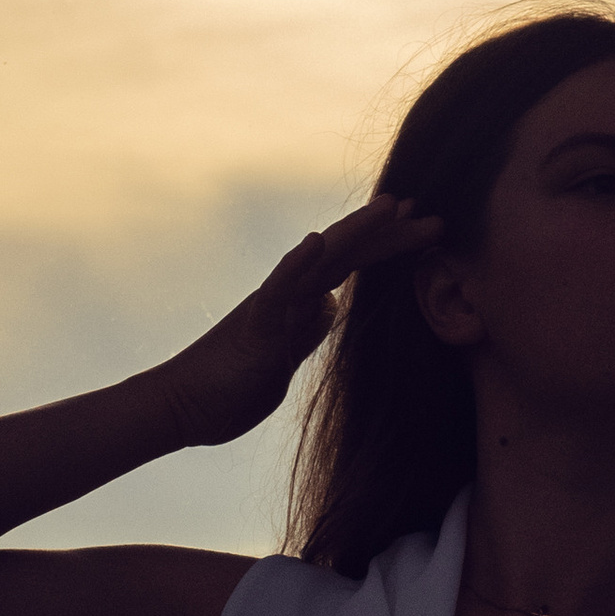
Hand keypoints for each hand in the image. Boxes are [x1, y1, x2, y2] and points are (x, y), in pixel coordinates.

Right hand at [161, 193, 441, 446]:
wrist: (182, 408)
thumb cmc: (230, 389)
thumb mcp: (286, 357)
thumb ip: (307, 329)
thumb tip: (330, 306)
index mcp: (301, 304)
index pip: (352, 266)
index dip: (388, 246)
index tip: (426, 228)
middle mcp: (289, 295)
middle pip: (347, 254)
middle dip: (391, 234)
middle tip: (433, 213)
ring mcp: (272, 307)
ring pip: (320, 261)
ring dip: (357, 232)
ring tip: (393, 207)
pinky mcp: (254, 326)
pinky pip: (278, 291)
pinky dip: (297, 265)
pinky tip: (317, 241)